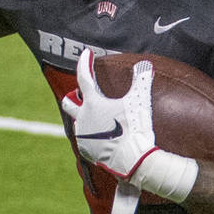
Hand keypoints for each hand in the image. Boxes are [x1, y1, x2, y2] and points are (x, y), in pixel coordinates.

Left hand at [60, 49, 157, 180]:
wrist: (132, 159)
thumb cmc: (134, 128)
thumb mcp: (140, 101)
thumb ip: (141, 81)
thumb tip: (145, 64)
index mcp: (91, 104)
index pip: (84, 77)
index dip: (85, 63)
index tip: (86, 54)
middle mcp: (82, 118)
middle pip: (68, 102)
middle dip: (73, 96)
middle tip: (82, 93)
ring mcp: (82, 136)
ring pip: (77, 122)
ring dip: (85, 117)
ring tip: (96, 117)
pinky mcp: (85, 151)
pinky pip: (84, 139)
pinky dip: (91, 135)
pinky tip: (101, 136)